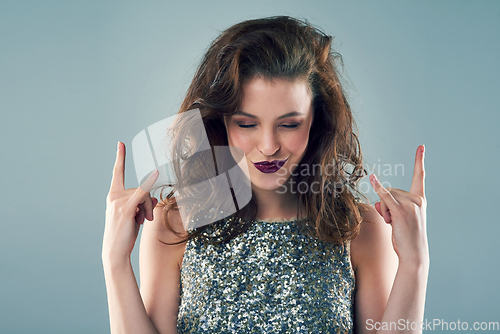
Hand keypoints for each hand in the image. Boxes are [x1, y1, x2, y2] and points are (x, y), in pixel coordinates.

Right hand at [102, 142, 158, 265]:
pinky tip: (156, 173)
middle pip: (142, 189)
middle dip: (148, 204)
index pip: (117, 173)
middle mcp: (114, 196)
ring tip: (142, 222)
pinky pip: (142, 193)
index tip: (120, 143)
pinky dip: (150, 183)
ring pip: (145, 196)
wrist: (115, 252)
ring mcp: (119, 202)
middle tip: (144, 220)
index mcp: (113, 195)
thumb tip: (155, 198)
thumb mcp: (134, 215)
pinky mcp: (126, 208)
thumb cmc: (124, 233)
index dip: (120, 158)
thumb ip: (142, 203)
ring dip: (148, 210)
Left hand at [370, 145, 427, 266]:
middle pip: (391, 190)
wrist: (415, 254)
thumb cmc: (407, 237)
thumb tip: (377, 201)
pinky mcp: (400, 211)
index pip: (420, 176)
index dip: (419, 161)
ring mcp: (410, 205)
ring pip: (386, 196)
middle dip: (387, 204)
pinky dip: (377, 188)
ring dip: (384, 210)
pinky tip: (372, 178)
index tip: (422, 146)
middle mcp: (417, 200)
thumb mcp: (400, 218)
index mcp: (420, 200)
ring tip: (394, 224)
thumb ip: (391, 205)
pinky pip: (385, 196)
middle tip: (395, 221)